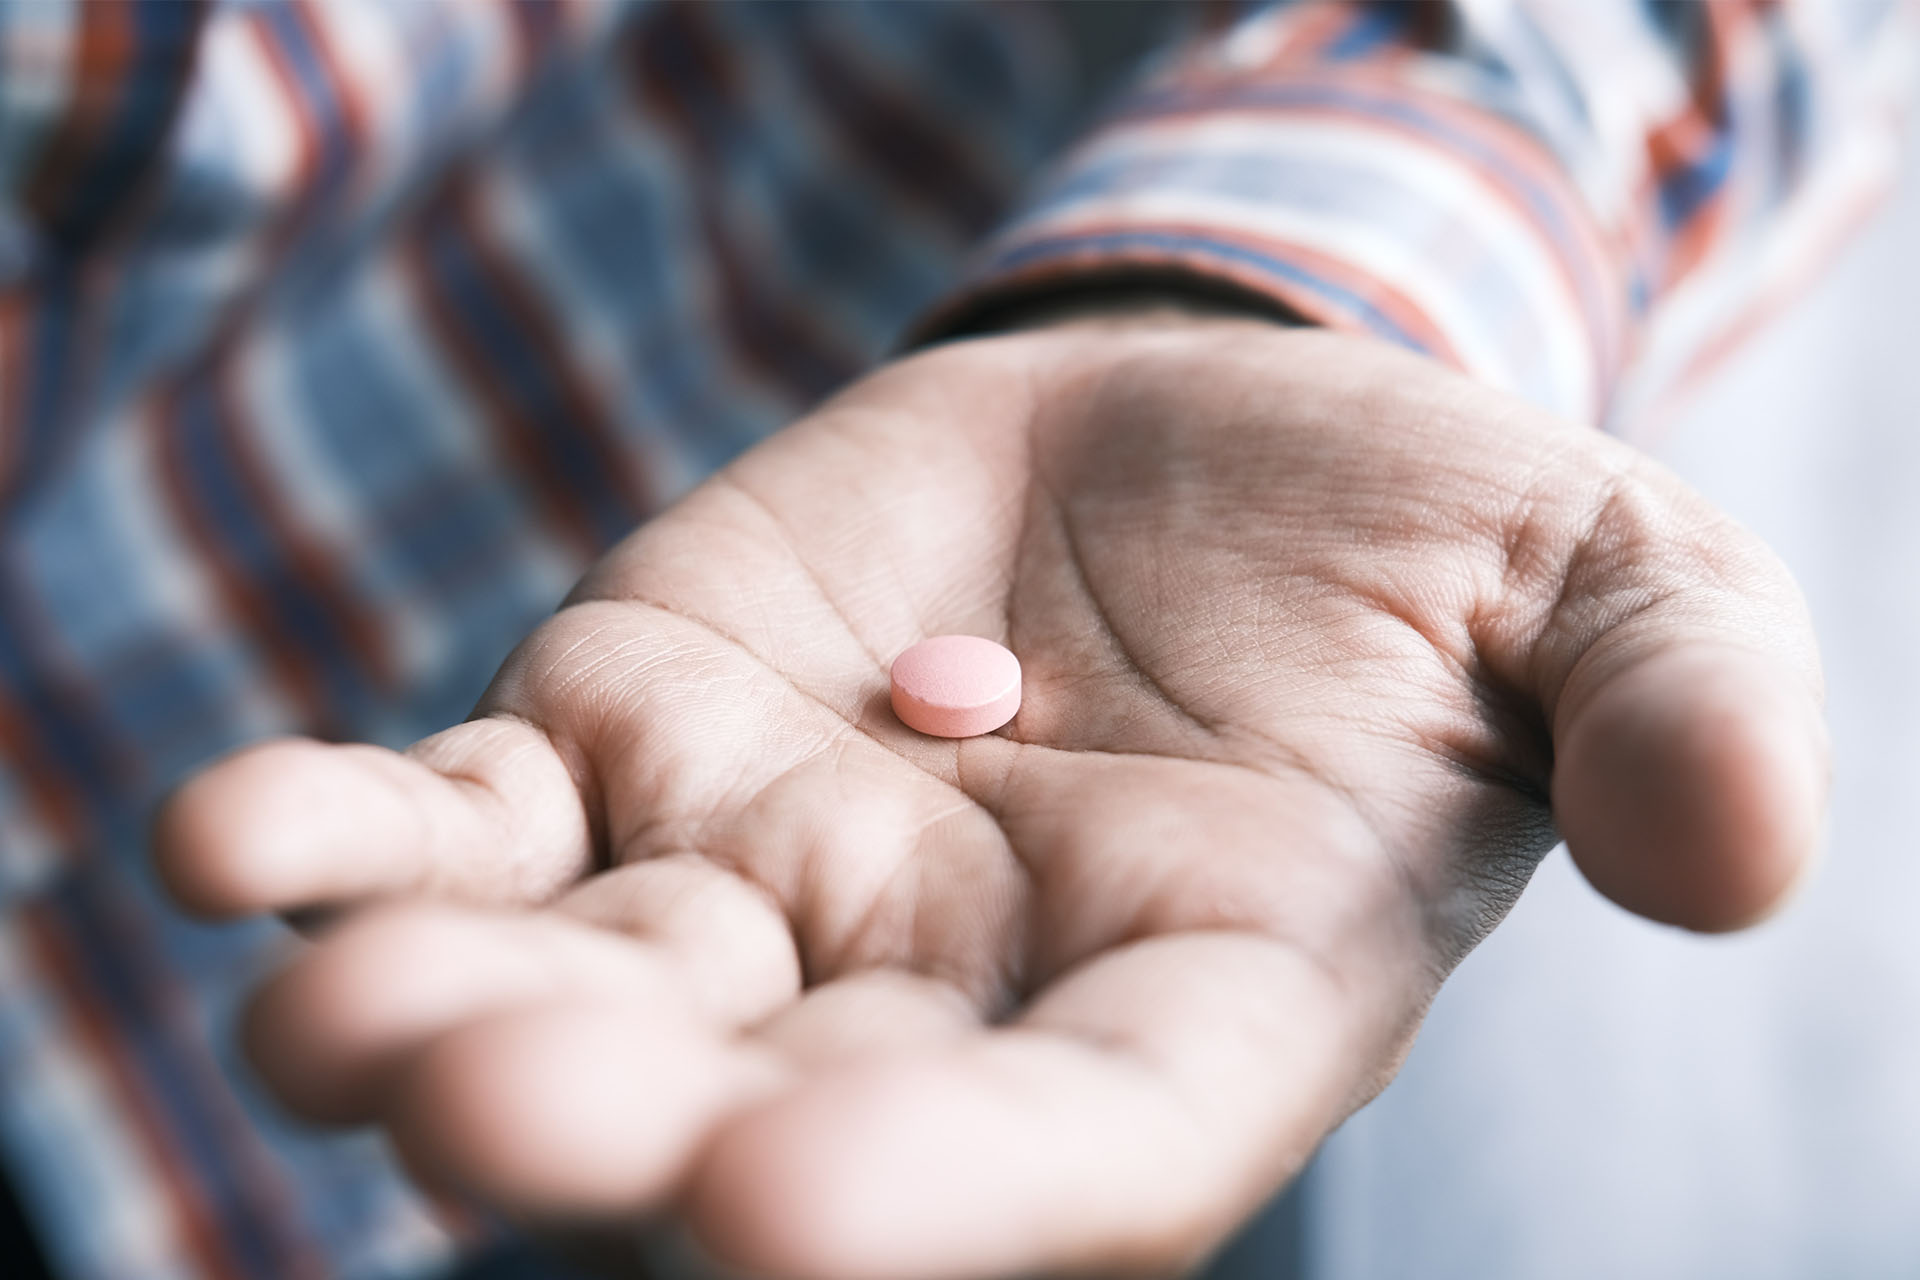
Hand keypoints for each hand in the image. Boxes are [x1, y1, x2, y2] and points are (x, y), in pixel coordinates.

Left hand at [155, 320, 1826, 1278]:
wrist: (1208, 438)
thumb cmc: (1423, 546)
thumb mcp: (1608, 585)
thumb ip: (1674, 705)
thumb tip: (1744, 853)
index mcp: (1194, 1006)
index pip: (1075, 1157)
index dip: (940, 1208)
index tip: (779, 1224)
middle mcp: (951, 998)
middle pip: (773, 1118)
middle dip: (617, 1137)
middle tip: (468, 1113)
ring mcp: (761, 886)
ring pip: (583, 1000)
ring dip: (443, 1017)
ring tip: (326, 1014)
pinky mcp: (627, 746)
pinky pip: (466, 828)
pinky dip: (351, 837)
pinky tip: (230, 843)